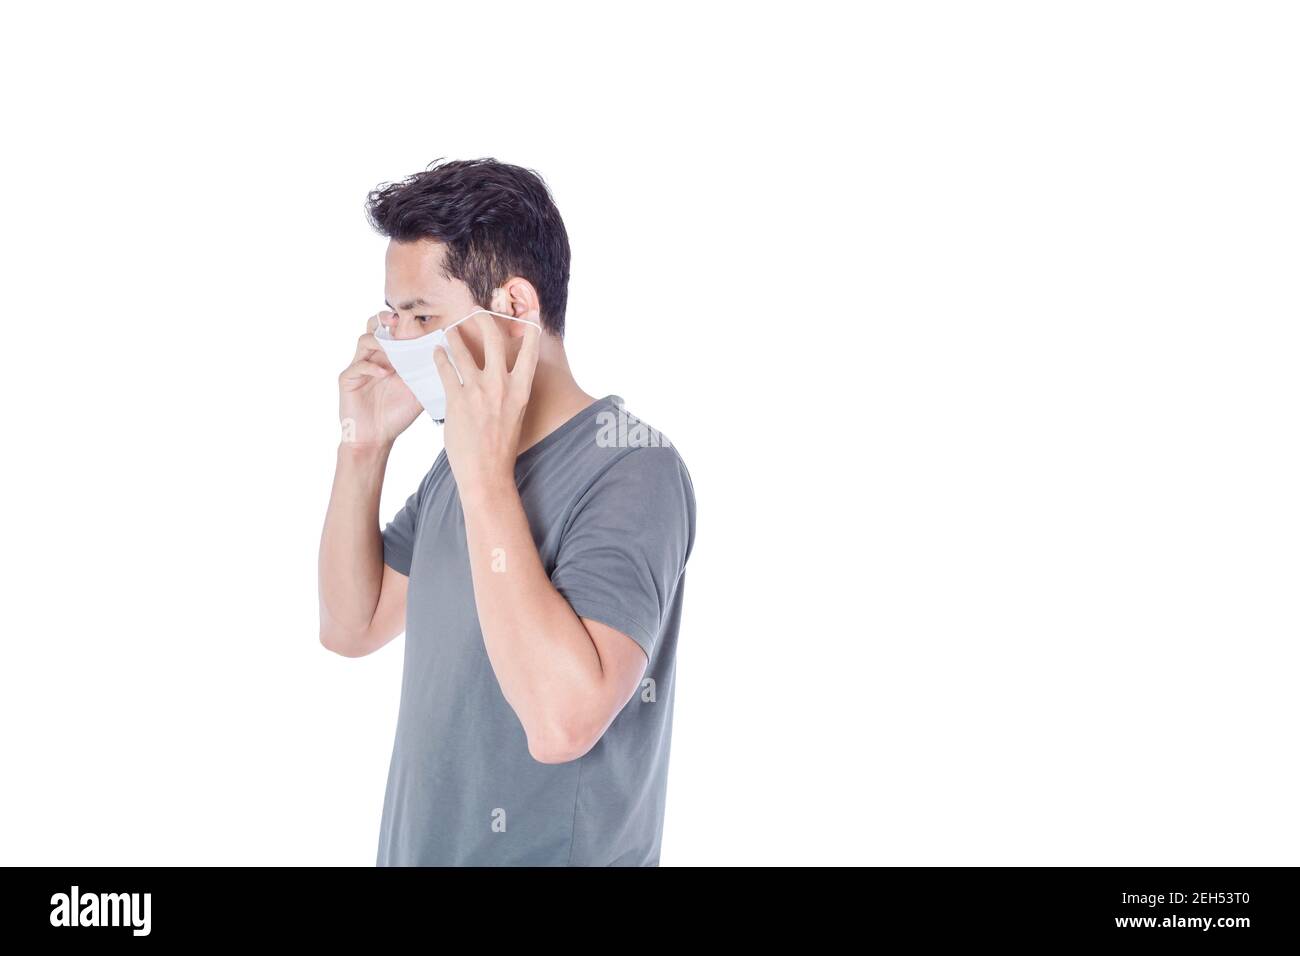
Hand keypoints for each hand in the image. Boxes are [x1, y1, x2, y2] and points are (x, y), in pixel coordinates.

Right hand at [337, 311, 421, 447]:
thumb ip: (426, 376)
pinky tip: (385, 373)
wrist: (375, 438)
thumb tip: (449, 361)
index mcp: (391, 358)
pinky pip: (358, 365)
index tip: (417, 319)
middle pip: (374, 327)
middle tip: (397, 319)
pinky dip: (372, 367)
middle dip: (385, 319)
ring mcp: (360, 367)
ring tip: (392, 349)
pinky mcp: (348, 379)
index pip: (395, 332)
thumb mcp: (417, 393)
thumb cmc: (395, 415)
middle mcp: (374, 358)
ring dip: (380, 342)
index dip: (403, 323)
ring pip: (364, 340)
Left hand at [433, 312, 541, 496]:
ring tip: (448, 331)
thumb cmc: (501, 447)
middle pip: (494, 338)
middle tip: (475, 311)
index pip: (530, 350)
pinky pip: (445, 369)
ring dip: (454, 336)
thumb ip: (509, 392)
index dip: (530, 327)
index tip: (529, 312)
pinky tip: (437, 353)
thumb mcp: (513, 415)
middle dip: (484, 319)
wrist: (486, 473)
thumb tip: (502, 376)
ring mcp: (479, 391)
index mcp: (521, 389)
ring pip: (463, 350)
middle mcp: (502, 385)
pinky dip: (439, 358)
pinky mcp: (457, 400)